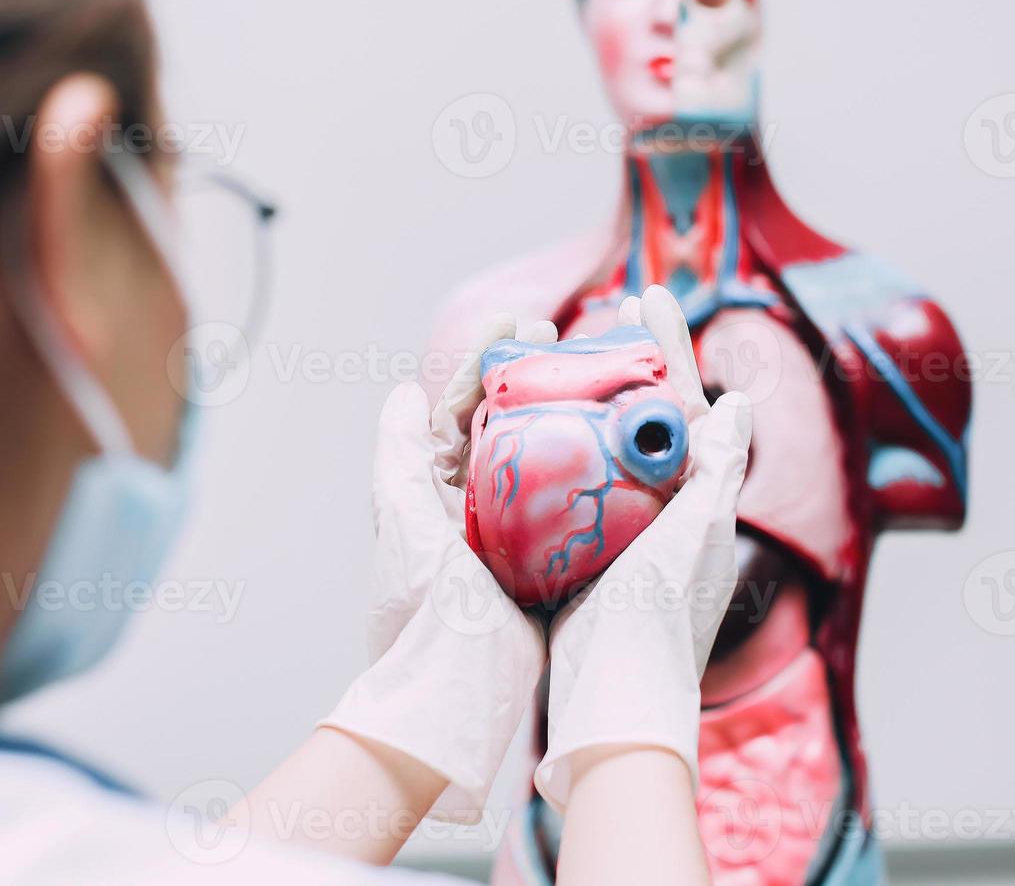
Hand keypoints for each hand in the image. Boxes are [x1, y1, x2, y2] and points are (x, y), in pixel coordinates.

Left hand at [320, 316, 556, 822]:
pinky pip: (567, 497)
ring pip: (538, 455)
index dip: (484, 363)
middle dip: (526, 375)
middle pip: (500, 424)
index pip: (456, 411)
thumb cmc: (423, 611)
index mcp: (431, 492)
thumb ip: (399, 457)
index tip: (515, 322)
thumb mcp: (403, 522)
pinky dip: (587, 463)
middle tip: (559, 335)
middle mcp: (468, 507)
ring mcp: (507, 532)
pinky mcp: (543, 558)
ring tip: (591, 370)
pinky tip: (616, 438)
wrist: (456, 691)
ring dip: (560, 411)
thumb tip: (403, 394)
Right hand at [534, 285, 752, 811]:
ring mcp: (624, 531)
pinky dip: (557, 447)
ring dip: (587, 400)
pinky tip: (525, 424)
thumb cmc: (658, 619)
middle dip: (627, 364)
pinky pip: (574, 482)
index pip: (686, 403)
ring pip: (606, 447)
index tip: (646, 295)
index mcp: (698, 499)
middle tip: (600, 319)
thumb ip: (719, 469)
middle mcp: (665, 510)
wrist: (612, 696)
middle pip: (646, 417)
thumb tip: (738, 400)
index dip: (669, 347)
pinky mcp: (585, 552)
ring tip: (557, 356)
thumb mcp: (696, 535)